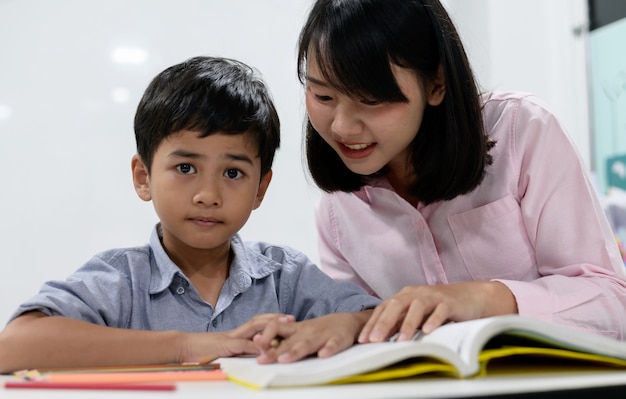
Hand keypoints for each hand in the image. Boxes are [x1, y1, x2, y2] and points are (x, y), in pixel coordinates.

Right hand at [179, 313, 294, 363]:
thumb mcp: (223, 352)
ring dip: (270, 326)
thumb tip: (251, 355)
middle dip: (276, 318)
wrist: (181, 348)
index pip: (257, 322)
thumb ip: (236, 351)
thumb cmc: (200, 352)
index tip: (286, 319)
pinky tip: (266, 349)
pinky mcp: (225, 346)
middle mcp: (235, 332)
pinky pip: (243, 344)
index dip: (272, 319)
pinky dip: (255, 347)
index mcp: (235, 334)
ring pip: (254, 328)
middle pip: (259, 320)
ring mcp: (230, 337)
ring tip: (285, 326)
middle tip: (292, 319)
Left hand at [253, 310, 371, 363]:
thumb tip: (259, 347)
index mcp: (296, 329)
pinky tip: (323, 355)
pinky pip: (333, 344)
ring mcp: (322, 335)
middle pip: (289, 341)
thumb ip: (283, 340)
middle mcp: (307, 331)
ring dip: (296, 351)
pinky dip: (328, 349)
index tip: (255, 347)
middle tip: (262, 360)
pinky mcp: (339, 339)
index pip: (276, 328)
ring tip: (285, 359)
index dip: (266, 337)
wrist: (348, 321)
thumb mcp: (300, 332)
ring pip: (308, 343)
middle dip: (275, 351)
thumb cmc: (320, 329)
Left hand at [358, 282, 516, 342]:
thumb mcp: (416, 314)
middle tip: (374, 340)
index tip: (362, 339)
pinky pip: (440, 310)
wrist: (468, 297)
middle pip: (396, 305)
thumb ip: (399, 322)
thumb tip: (378, 338)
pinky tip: (427, 330)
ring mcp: (433, 296)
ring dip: (408, 324)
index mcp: (405, 296)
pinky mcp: (449, 302)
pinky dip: (434, 319)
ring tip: (400, 341)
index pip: (384, 308)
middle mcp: (416, 293)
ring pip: (417, 307)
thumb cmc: (438, 307)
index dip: (372, 323)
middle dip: (384, 323)